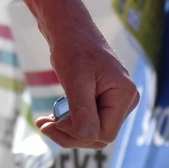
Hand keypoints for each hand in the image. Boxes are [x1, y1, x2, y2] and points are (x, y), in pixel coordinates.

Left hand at [35, 24, 137, 149]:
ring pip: (92, 131)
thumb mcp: (76, 79)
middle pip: (99, 136)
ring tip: (44, 122)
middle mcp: (125, 100)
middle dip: (70, 134)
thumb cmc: (74, 48)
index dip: (78, 133)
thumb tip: (88, 137)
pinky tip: (50, 119)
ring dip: (67, 130)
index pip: (105, 133)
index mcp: (124, 94)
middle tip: (44, 125)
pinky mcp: (104, 101)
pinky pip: (88, 122)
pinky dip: (69, 123)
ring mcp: (115, 101)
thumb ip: (83, 110)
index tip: (54, 121)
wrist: (69, 30)